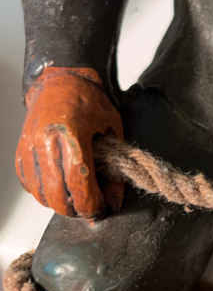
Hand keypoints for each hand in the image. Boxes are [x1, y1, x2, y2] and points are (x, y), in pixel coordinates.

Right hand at [15, 66, 123, 218]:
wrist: (61, 80)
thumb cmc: (90, 100)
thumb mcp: (113, 129)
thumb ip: (114, 167)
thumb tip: (113, 201)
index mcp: (71, 135)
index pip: (80, 185)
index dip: (94, 205)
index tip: (104, 208)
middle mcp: (46, 143)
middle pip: (58, 197)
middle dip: (78, 210)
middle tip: (92, 207)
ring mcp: (29, 147)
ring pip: (41, 195)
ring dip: (60, 203)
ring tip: (77, 197)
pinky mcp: (20, 151)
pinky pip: (29, 185)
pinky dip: (44, 192)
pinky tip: (60, 185)